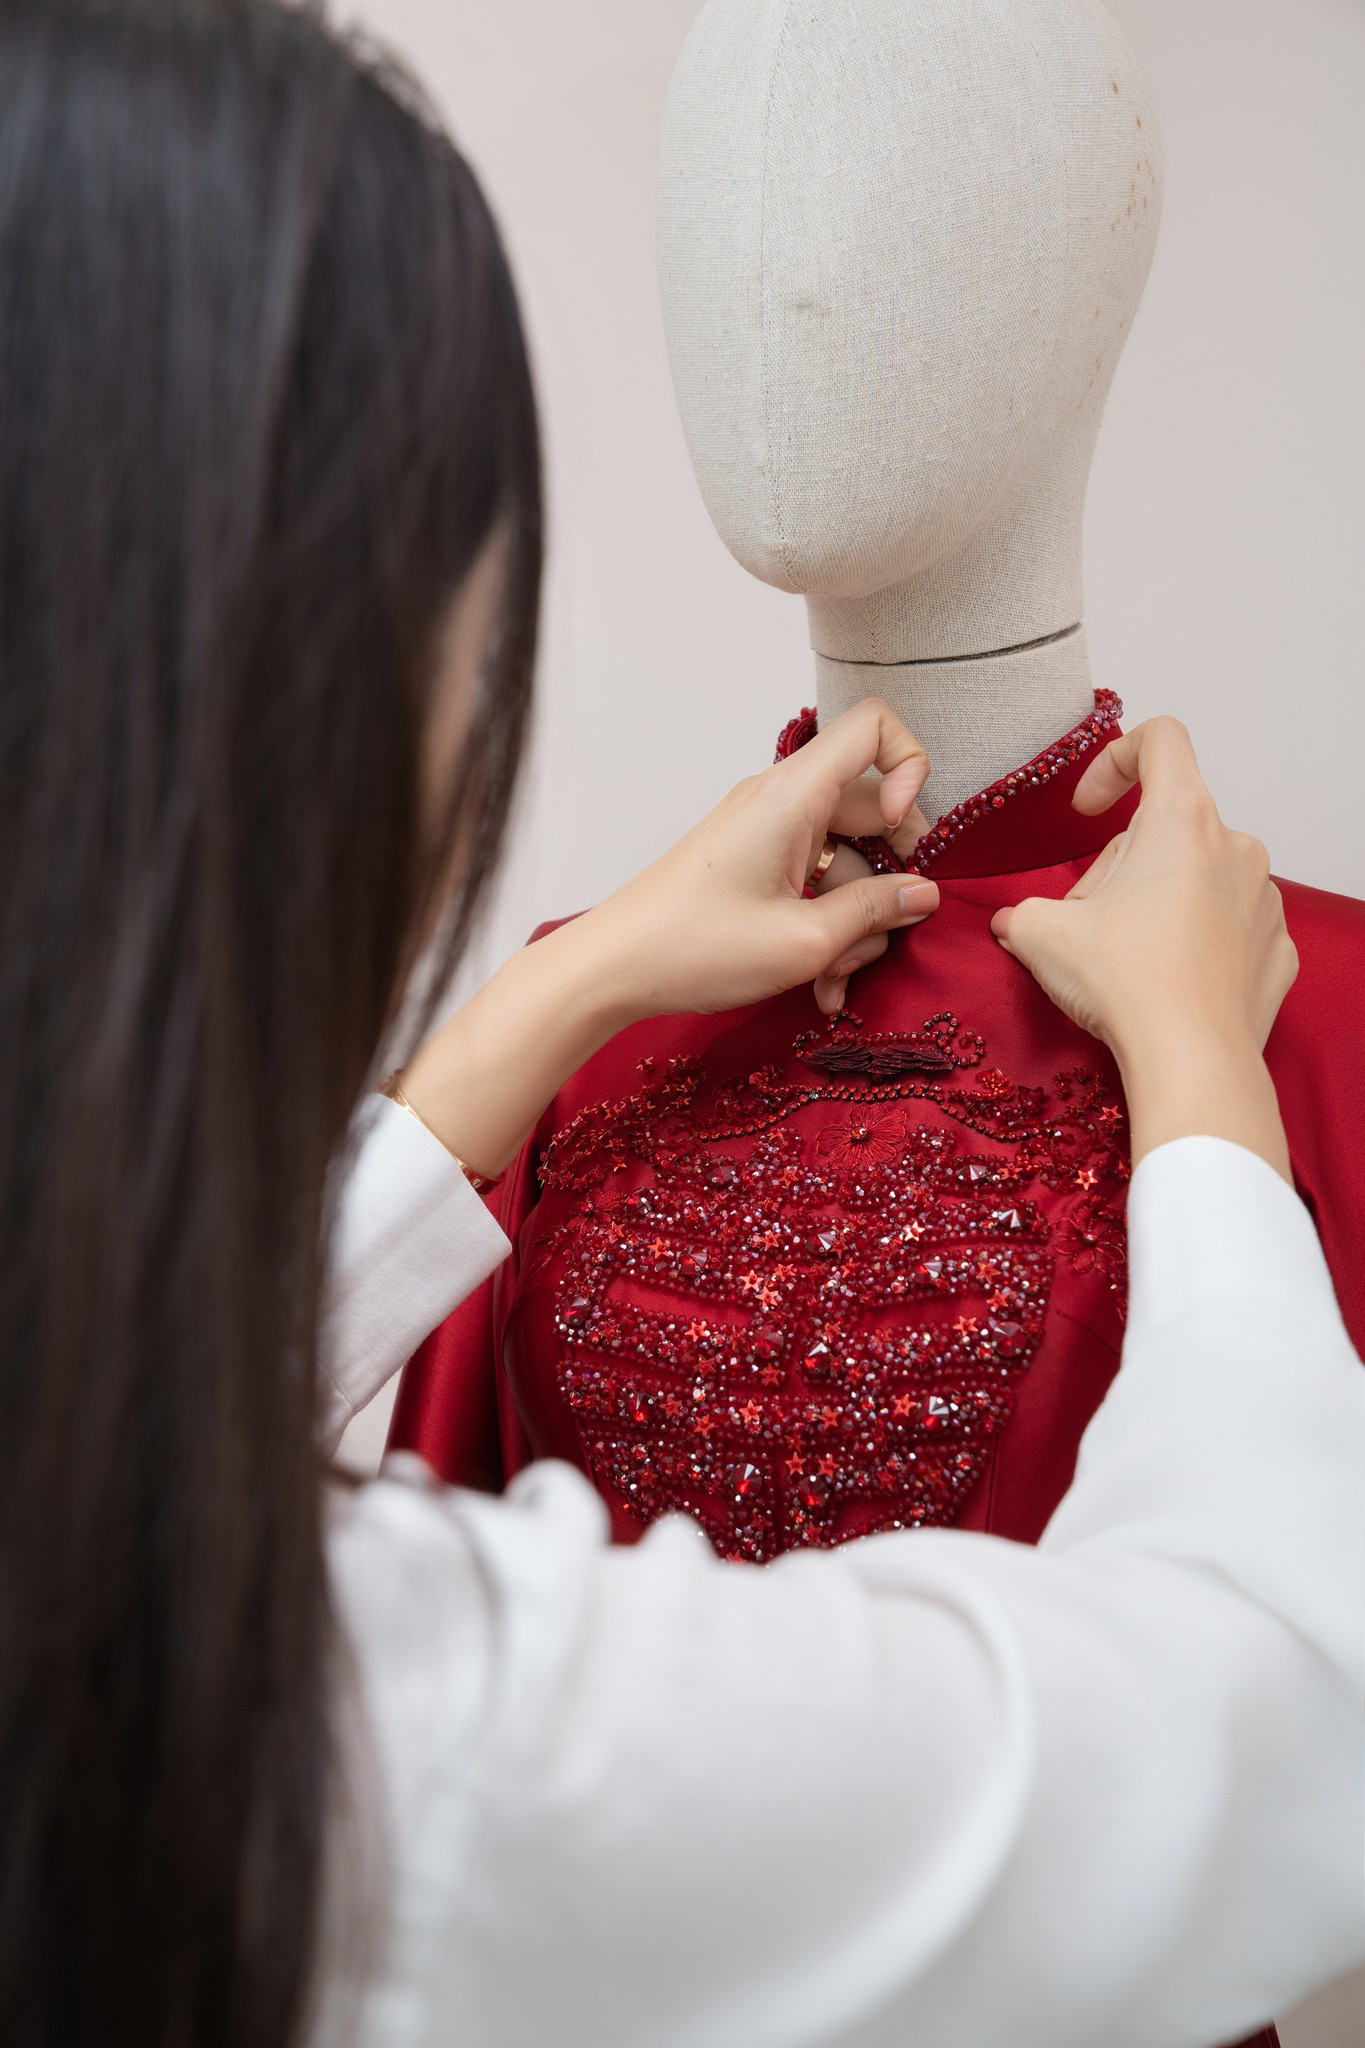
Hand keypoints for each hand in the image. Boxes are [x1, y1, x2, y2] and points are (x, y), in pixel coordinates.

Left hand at [400, 700, 938, 1175]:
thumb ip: (875, 911)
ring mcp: (768, 833)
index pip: (874, 726)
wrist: (613, 969)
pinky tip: (819, 984)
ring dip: (855, 923)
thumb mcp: (804, 941)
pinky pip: (813, 883)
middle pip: (872, 810)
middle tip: (885, 932)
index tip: (903, 837)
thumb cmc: (695, 947)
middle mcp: (782, 801)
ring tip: (834, 979)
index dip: (910, 770)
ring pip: (846, 860)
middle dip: (889, 878)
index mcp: (793, 794)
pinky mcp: (755, 866)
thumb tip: (925, 893)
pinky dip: (824, 928)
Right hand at [991, 718, 1297, 1176]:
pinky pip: (1229, 928)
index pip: (1161, 740)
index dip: (1115, 759)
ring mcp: (1264, 899)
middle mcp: (1234, 846)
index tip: (1088, 808)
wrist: (1190, 1059)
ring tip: (1126, 956)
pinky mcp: (1276, 949)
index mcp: (1181, 819)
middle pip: (1169, 825)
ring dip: (1160, 901)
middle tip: (1086, 919)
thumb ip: (1019, 912)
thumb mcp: (1039, 934)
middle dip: (1122, 863)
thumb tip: (1011, 922)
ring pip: (1201, 877)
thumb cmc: (1124, 980)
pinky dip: (1196, 943)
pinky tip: (1166, 981)